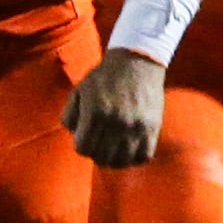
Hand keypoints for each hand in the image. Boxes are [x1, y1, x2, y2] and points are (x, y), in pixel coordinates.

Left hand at [68, 53, 166, 169]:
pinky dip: (134, 158)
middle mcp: (115, 122)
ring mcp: (136, 126)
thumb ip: (69, 115)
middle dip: (97, 153)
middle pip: (102, 157)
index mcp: (95, 113)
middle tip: (100, 144)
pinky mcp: (153, 127)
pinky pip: (143, 156)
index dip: (82, 147)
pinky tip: (130, 149)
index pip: (83, 149)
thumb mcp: (79, 91)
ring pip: (122, 161)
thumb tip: (75, 136)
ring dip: (115, 159)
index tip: (86, 139)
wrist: (137, 62)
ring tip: (114, 150)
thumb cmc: (104, 77)